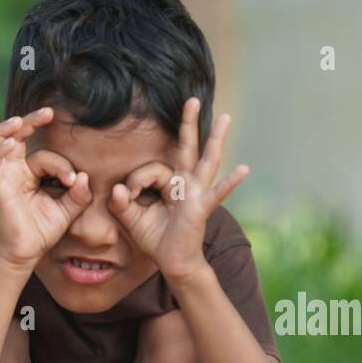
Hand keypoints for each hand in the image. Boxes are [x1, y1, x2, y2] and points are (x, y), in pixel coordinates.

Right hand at [0, 107, 92, 270]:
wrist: (26, 253)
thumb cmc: (43, 231)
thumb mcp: (68, 210)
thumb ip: (79, 194)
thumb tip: (85, 176)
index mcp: (30, 173)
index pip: (45, 157)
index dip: (62, 166)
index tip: (74, 182)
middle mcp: (14, 170)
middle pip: (16, 136)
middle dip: (31, 121)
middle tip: (49, 111)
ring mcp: (3, 176)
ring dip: (5, 128)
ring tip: (20, 120)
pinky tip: (10, 142)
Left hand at [109, 97, 248, 280]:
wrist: (174, 263)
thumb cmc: (157, 240)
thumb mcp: (132, 219)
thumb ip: (121, 203)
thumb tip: (118, 191)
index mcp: (170, 184)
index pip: (152, 169)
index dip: (136, 181)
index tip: (126, 196)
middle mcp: (186, 184)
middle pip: (188, 148)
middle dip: (189, 123)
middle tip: (192, 99)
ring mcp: (197, 194)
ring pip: (207, 161)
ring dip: (215, 139)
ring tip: (226, 118)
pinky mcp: (202, 208)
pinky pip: (217, 193)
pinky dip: (231, 182)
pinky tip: (243, 169)